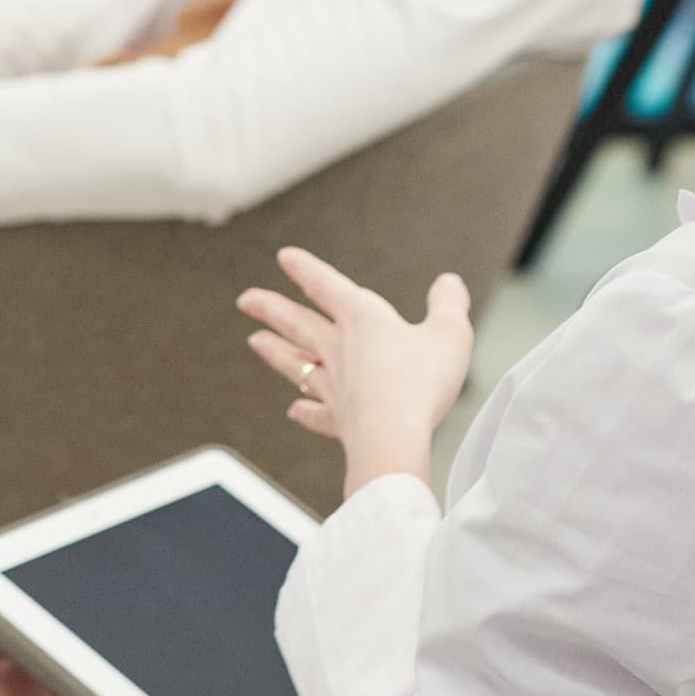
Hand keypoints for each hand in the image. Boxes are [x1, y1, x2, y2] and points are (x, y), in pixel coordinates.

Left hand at [241, 246, 476, 500]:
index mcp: (361, 320)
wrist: (393, 438)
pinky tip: (294, 410)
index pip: (327, 286)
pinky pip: (318, 414)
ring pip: (297, 364)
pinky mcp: (340, 421)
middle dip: (271, 308)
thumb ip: (449, 305)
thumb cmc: (421, 382)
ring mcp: (334, 387)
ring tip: (254, 341)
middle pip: (298, 323)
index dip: (307, 269)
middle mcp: (339, 350)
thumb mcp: (449, 333)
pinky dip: (306, 412)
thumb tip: (449, 281)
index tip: (285, 257)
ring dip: (276, 351)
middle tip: (245, 300)